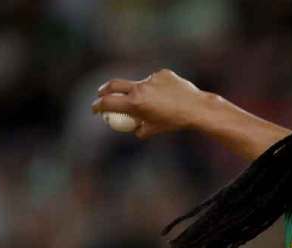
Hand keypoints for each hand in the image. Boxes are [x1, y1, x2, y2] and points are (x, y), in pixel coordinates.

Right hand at [91, 69, 208, 138]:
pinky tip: (171, 96)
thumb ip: (140, 129)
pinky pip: (154, 81)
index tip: (95, 109)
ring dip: (141, 93)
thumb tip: (133, 128)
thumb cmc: (175, 122)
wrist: (197, 108)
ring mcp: (150, 79)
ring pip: (139, 85)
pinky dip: (157, 88)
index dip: (97, 106)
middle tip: (102, 94)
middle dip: (104, 90)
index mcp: (135, 103)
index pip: (107, 103)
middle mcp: (140, 88)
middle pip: (113, 85)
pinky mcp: (162, 73)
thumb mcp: (154, 129)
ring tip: (160, 104)